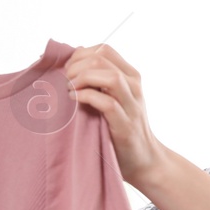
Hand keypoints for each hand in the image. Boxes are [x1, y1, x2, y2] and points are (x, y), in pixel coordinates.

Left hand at [65, 43, 167, 189]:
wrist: (144, 160)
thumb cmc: (120, 128)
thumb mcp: (113, 98)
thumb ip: (98, 81)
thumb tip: (70, 64)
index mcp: (131, 76)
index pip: (104, 49)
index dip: (80, 55)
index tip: (67, 70)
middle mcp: (134, 86)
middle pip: (102, 58)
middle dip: (76, 66)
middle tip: (65, 81)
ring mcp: (131, 105)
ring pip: (109, 76)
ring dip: (82, 79)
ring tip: (69, 89)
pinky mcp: (125, 125)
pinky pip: (107, 103)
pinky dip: (86, 97)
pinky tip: (74, 101)